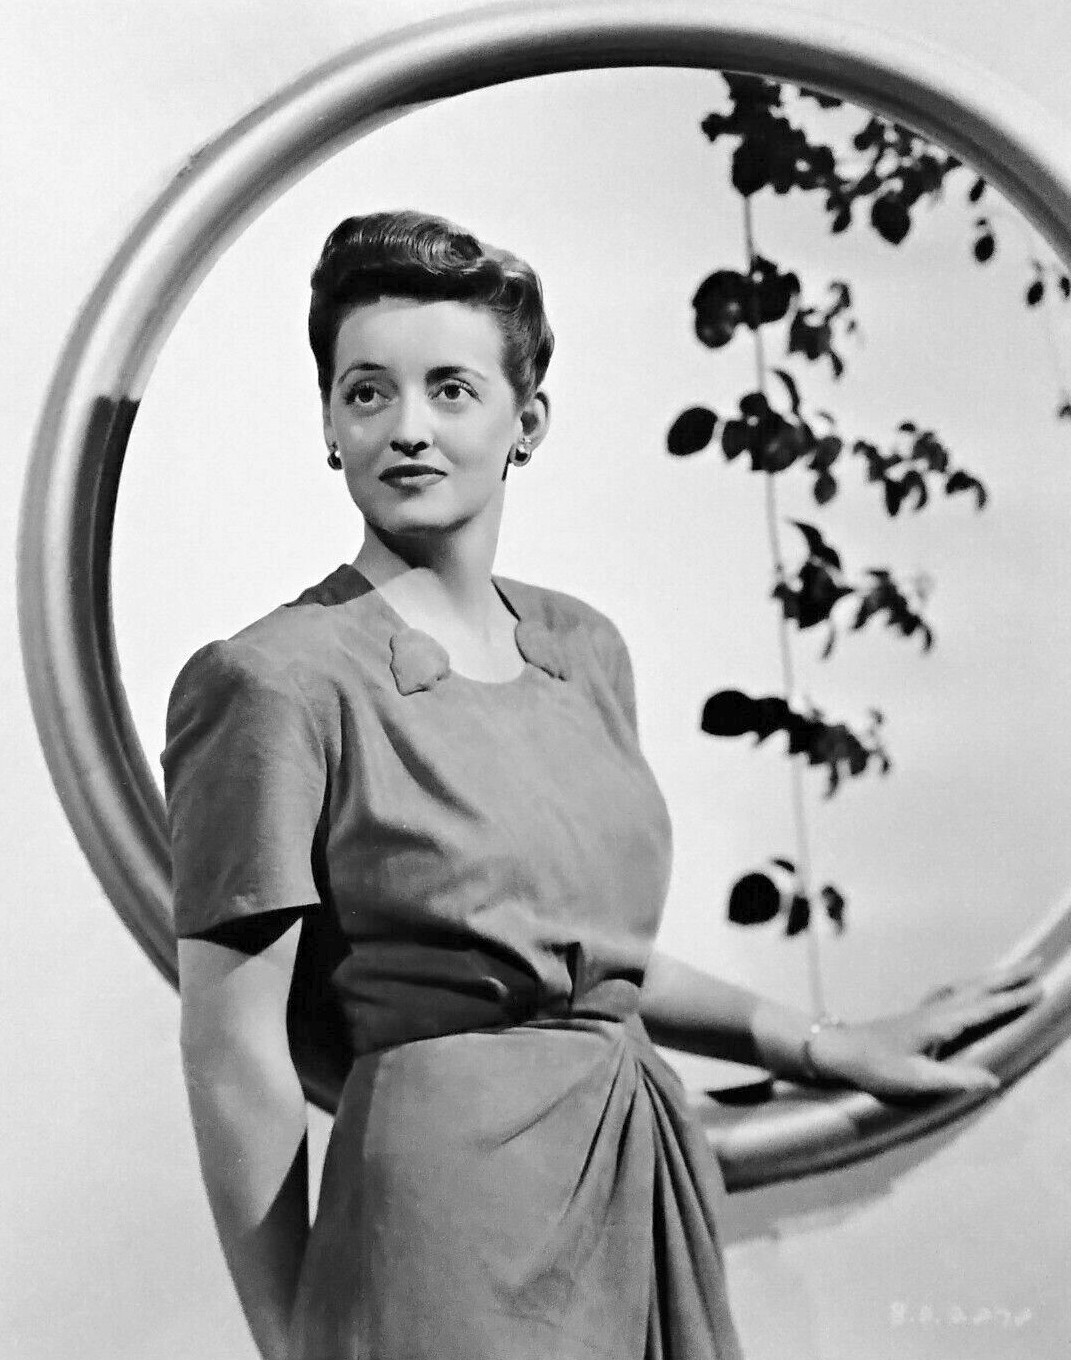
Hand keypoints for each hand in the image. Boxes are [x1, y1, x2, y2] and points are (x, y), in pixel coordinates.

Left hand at [805, 956, 1044, 1103]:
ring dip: (993, 977)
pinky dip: (971, 984)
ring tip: (1015, 970)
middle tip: (1039, 962)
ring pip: (966, 987)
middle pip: (979, 988)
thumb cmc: (874, 1068)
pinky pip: (953, 992)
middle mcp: (935, 1011)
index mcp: (939, 1024)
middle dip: (1010, 976)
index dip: (1013, 1000)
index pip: (984, 1009)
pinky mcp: (918, 1014)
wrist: (838, 1050)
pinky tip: (971, 987)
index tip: (1041, 988)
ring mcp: (925, 1010)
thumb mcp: (914, 1081)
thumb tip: (993, 1080)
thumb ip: (953, 1080)